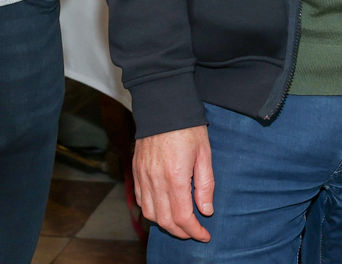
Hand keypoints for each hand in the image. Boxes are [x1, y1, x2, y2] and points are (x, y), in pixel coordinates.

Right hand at [133, 125, 213, 240]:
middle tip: (195, 232)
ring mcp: (143, 176)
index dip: (194, 231)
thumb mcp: (204, 154)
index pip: (183, 217)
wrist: (163, 106)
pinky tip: (164, 209)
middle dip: (181, 232)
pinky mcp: (136, 171)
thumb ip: (205, 185)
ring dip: (166, 224)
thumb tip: (206, 210)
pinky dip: (152, 211)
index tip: (205, 235)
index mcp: (175, 177)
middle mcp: (155, 180)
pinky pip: (141, 200)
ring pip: (150, 214)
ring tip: (181, 224)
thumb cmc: (188, 127)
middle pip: (165, 220)